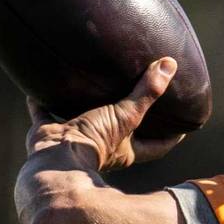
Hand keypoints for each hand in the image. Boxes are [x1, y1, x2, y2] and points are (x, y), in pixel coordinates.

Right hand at [25, 57, 183, 170]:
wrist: (54, 159)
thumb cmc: (95, 143)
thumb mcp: (126, 115)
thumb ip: (147, 92)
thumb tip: (170, 65)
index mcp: (126, 149)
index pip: (157, 146)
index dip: (172, 136)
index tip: (183, 124)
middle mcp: (102, 146)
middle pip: (120, 131)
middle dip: (126, 117)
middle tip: (138, 96)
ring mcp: (75, 139)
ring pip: (83, 120)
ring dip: (85, 105)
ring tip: (92, 85)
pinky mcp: (49, 132)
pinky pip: (44, 113)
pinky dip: (41, 101)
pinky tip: (39, 85)